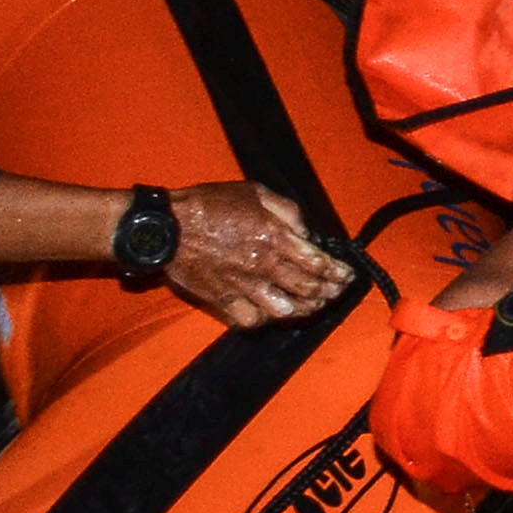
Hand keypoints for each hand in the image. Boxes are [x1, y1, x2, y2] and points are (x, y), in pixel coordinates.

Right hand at [162, 181, 355, 327]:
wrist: (165, 228)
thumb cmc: (207, 205)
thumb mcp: (253, 192)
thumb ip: (286, 211)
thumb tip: (305, 231)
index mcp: (274, 237)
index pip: (318, 263)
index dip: (338, 273)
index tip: (347, 276)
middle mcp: (264, 266)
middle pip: (308, 289)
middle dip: (329, 293)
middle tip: (336, 292)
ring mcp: (243, 287)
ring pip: (285, 310)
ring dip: (304, 309)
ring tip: (313, 305)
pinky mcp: (223, 301)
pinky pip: (252, 320)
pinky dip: (266, 319)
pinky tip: (273, 313)